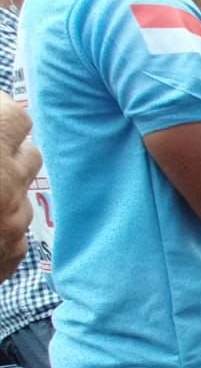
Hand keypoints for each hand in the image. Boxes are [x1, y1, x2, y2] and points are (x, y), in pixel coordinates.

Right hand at [0, 94, 37, 278]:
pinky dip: (2, 223)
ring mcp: (11, 222)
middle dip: (8, 150)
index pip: (16, 118)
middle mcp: (4, 184)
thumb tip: (1, 114)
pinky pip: (18, 228)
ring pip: (25, 193)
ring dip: (6, 188)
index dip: (0, 115)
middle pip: (29, 154)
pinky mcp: (11, 253)